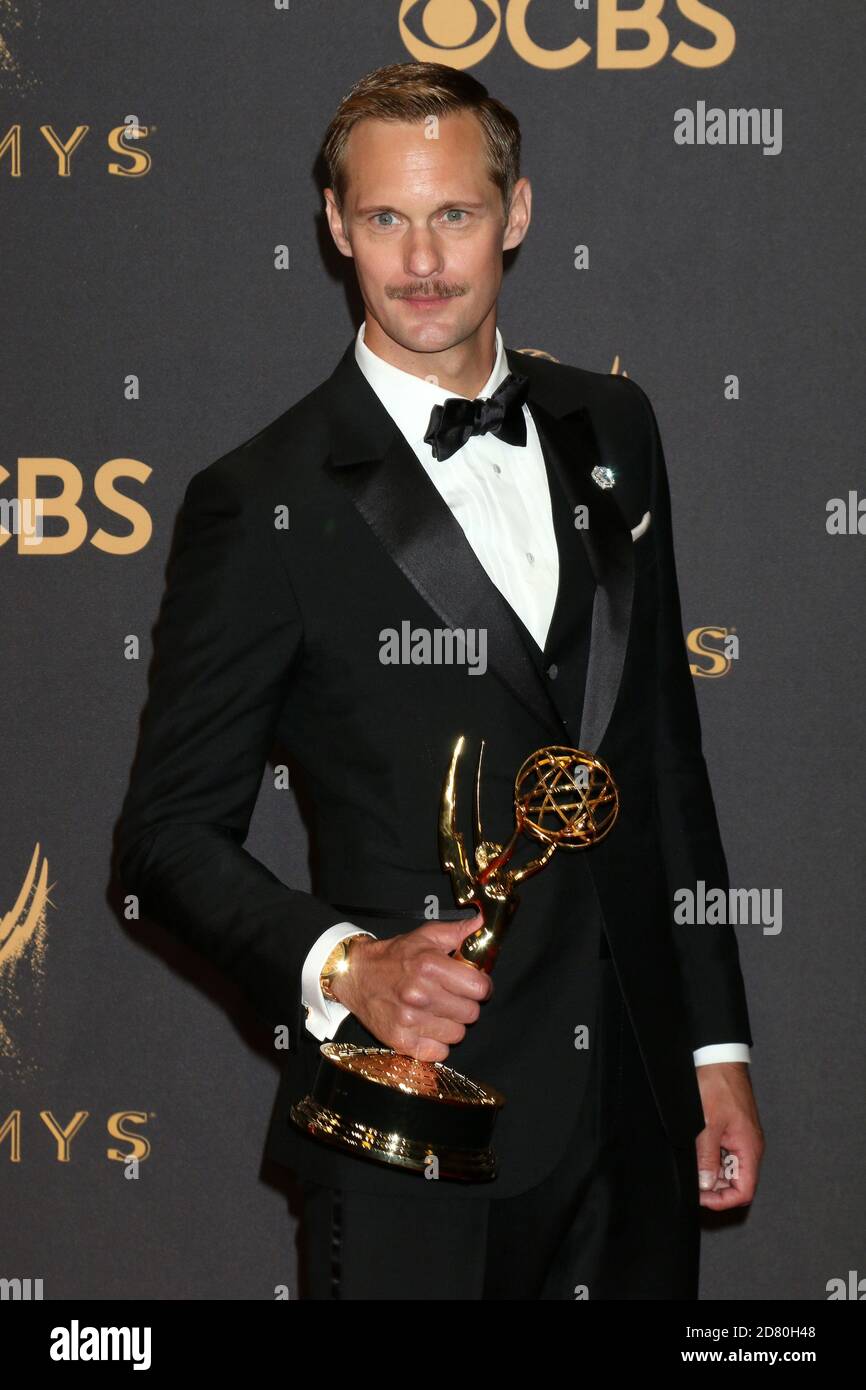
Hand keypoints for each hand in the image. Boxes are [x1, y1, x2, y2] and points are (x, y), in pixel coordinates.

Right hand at [330, 913, 491, 1061]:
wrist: (356, 975)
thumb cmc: (394, 956)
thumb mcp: (426, 935)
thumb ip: (458, 931)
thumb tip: (482, 923)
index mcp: (429, 966)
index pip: (479, 988)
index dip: (481, 986)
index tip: (474, 985)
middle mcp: (419, 994)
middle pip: (471, 1013)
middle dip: (466, 1004)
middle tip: (452, 997)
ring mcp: (409, 1020)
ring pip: (458, 1034)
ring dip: (452, 1024)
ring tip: (437, 1011)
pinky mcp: (401, 1041)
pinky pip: (440, 1052)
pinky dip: (437, 1043)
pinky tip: (427, 1027)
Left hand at [694, 1062, 764, 1209]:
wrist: (719, 1058)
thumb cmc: (718, 1085)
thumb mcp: (707, 1124)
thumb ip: (707, 1157)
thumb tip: (706, 1184)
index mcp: (749, 1149)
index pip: (744, 1191)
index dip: (723, 1200)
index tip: (701, 1198)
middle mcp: (748, 1147)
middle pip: (736, 1183)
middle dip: (715, 1188)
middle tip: (692, 1184)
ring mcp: (740, 1138)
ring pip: (728, 1169)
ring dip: (711, 1173)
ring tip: (692, 1167)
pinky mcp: (732, 1130)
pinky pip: (724, 1154)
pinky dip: (710, 1158)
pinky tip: (696, 1153)